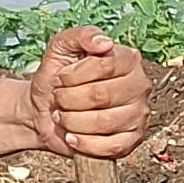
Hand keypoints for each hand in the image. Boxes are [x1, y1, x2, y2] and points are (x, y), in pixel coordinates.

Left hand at [27, 26, 152, 162]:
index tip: (59, 79)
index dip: (75, 75)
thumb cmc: (57, 79)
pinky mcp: (132, 141)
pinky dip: (84, 143)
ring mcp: (138, 115)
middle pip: (102, 95)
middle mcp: (139, 85)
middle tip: (59, 99)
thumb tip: (104, 42)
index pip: (105, 65)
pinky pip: (110, 147)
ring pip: (104, 122)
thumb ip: (81, 36)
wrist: (44, 112)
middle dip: (70, 99)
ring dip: (73, 121)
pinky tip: (72, 136)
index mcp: (128, 59)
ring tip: (63, 117)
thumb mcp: (61, 48)